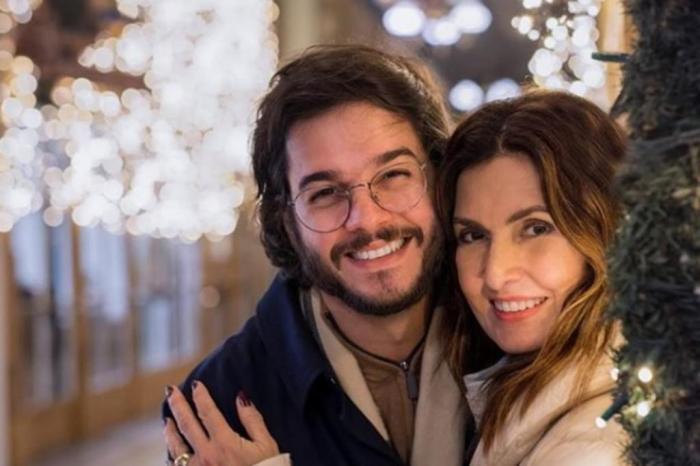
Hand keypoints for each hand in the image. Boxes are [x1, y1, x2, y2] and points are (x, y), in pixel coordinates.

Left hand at [164, 381, 279, 465]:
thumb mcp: (266, 445)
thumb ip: (252, 420)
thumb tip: (241, 397)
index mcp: (224, 443)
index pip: (208, 412)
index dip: (201, 396)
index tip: (196, 385)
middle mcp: (206, 456)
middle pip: (186, 424)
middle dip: (177, 405)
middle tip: (170, 391)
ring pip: (175, 446)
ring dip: (170, 430)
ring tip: (167, 419)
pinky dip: (172, 455)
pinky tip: (172, 449)